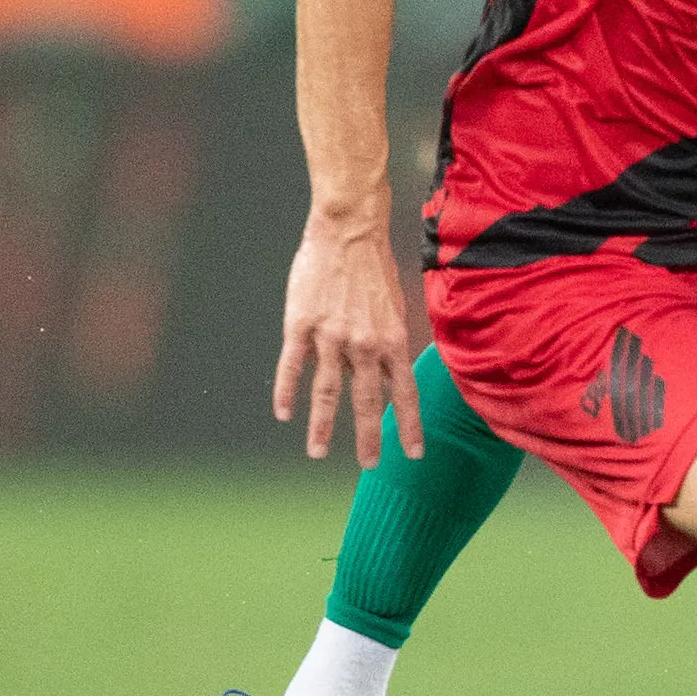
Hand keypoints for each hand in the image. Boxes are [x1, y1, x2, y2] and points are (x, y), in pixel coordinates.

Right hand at [271, 208, 421, 465]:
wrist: (348, 230)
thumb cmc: (374, 267)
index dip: (409, 426)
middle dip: (368, 438)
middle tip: (369, 465)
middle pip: (366, 402)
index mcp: (392, 339)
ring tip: (318, 451)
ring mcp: (331, 336)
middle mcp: (364, 344)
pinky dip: (287, 392)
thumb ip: (388, 344)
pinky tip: (284, 413)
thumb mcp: (395, 307)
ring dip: (322, 426)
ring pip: (326, 392)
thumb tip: (383, 378)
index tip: (412, 454)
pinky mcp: (301, 325)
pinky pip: (292, 367)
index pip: (405, 393)